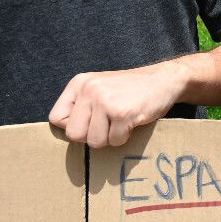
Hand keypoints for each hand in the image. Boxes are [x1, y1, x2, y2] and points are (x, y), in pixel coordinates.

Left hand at [49, 61, 186, 147]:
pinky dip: (125, 137)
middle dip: (92, 136)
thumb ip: (81, 106)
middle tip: (108, 124)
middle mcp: (89, 89)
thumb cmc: (130, 90)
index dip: (74, 126)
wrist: (164, 80)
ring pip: (94, 142)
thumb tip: (66, 134)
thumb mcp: (99, 88)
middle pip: (74, 135)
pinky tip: (132, 122)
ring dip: (110, 138)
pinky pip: (114, 141)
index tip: (91, 121)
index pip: (56, 118)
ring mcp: (105, 101)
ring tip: (122, 122)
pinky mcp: (122, 113)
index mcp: (79, 83)